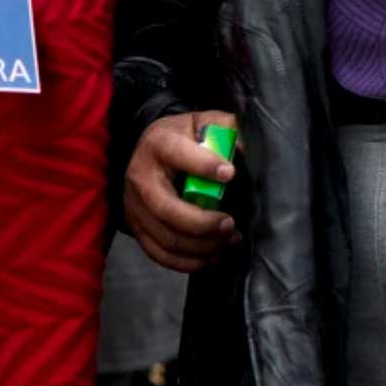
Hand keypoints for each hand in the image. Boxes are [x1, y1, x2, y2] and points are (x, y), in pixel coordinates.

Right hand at [124, 110, 244, 271]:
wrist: (150, 152)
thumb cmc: (185, 138)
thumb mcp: (205, 123)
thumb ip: (228, 129)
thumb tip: (250, 149)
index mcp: (159, 144)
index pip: (177, 154)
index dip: (203, 165)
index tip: (230, 174)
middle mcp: (141, 176)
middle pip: (168, 210)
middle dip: (203, 223)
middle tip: (231, 224)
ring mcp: (135, 205)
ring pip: (167, 237)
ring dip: (203, 246)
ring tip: (229, 240)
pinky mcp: (136, 226)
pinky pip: (159, 254)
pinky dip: (189, 262)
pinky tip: (213, 256)